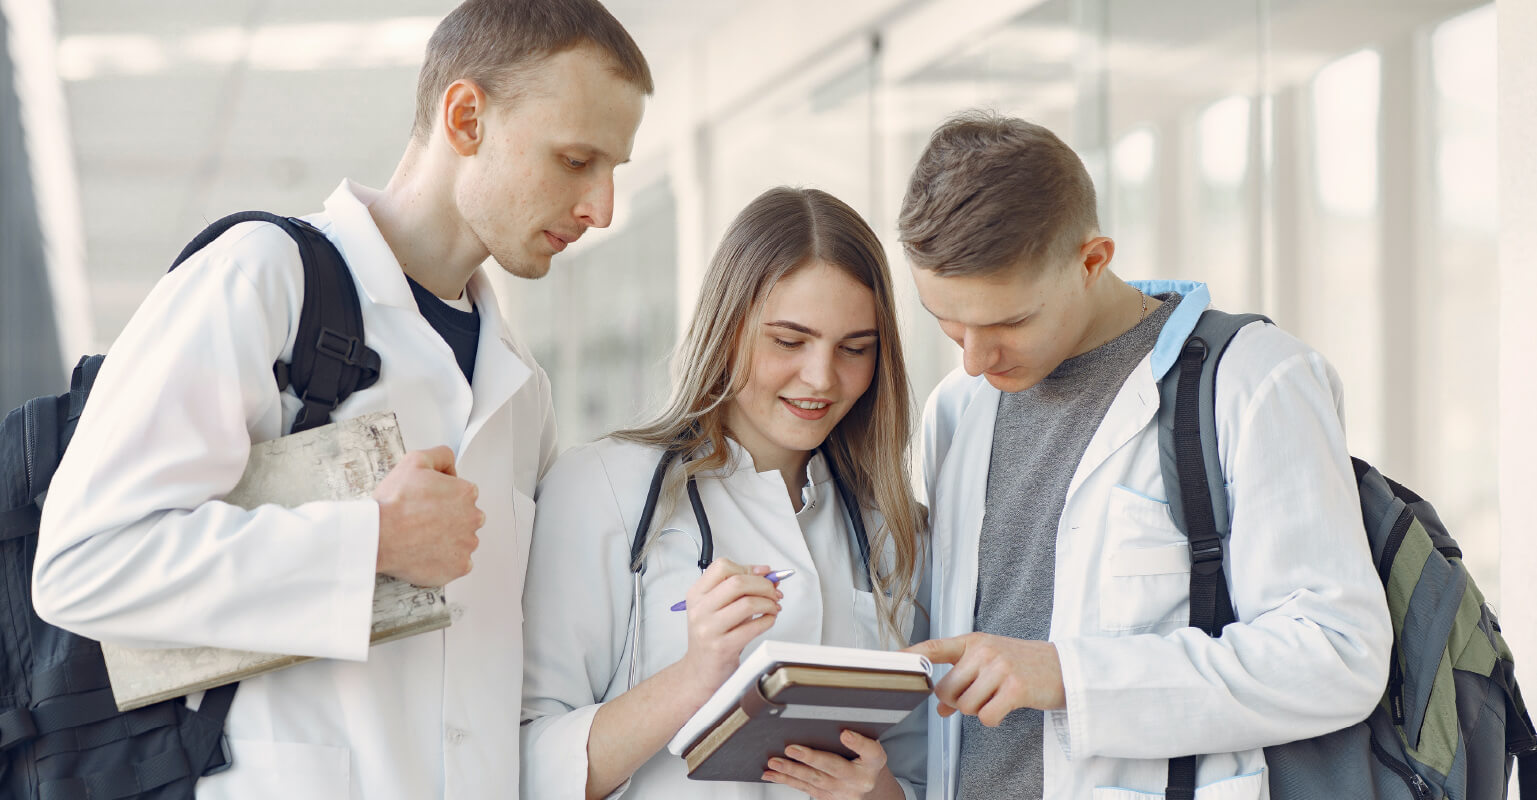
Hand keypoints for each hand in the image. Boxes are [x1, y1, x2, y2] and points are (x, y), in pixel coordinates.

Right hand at [373, 445, 483, 585]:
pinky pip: (457, 564)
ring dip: (446, 540)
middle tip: (422, 521)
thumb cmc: (394, 502)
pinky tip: (426, 553)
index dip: (443, 497)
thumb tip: (451, 464)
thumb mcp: (415, 460)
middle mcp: (473, 518)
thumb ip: (440, 455)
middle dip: (448, 519)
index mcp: (466, 493)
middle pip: (465, 518)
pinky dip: (444, 561)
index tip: (427, 503)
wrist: (378, 536)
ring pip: (461, 541)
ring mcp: (467, 545)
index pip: (463, 494)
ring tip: (421, 538)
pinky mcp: (459, 567)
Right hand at [676, 558, 781, 692]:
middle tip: (773, 592)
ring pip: (748, 603)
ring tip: (773, 607)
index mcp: (696, 594)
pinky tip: (769, 620)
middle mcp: (700, 609)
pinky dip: (768, 620)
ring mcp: (709, 628)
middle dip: (763, 585)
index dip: (748, 568)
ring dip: (769, 603)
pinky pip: (754, 627)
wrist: (700, 670)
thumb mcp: (719, 607)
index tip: (763, 574)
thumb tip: (767, 573)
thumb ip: (741, 589)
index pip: (722, 567)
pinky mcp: (722, 646)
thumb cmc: (712, 636)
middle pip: (738, 582)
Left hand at [763, 731, 897, 798]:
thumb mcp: (870, 745)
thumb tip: (838, 728)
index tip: (845, 734)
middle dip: (810, 759)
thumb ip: (858, 737)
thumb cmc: (865, 759)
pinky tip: (773, 774)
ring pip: (815, 781)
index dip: (858, 743)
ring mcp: (843, 793)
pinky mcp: (829, 798)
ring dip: (791, 771)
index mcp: (874, 762)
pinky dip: (787, 780)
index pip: (871, 752)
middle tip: (791, 749)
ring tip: (775, 762)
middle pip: (834, 768)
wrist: (868, 785)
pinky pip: (805, 788)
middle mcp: (860, 780)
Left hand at [905, 633, 1065, 725]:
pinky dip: (992, 719)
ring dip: (977, 711)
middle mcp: (984, 651)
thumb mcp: (990, 664)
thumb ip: (962, 680)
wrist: (1063, 668)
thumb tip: (939, 707)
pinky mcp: (1015, 688)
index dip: (911, 656)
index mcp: (973, 642)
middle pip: (946, 690)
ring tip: (995, 698)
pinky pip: (985, 717)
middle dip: (957, 702)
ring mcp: (999, 668)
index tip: (891, 662)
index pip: (935, 648)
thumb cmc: (1022, 664)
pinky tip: (1005, 708)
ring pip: (965, 706)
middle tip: (978, 697)